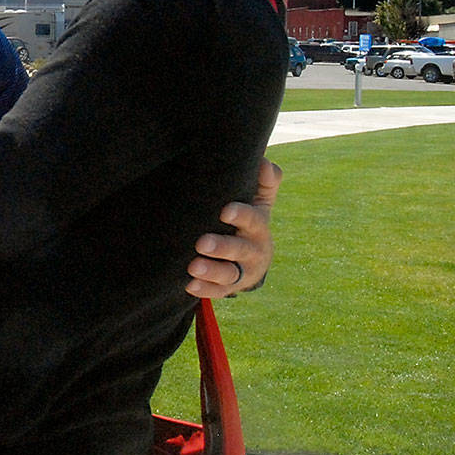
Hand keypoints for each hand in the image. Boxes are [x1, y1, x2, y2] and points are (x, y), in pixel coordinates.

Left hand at [186, 157, 281, 296]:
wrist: (254, 256)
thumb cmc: (249, 219)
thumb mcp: (259, 200)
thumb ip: (265, 181)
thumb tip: (264, 163)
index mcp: (259, 226)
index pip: (253, 219)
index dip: (241, 215)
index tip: (225, 211)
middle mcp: (253, 249)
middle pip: (240, 249)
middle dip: (222, 247)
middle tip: (202, 243)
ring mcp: (242, 270)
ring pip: (229, 274)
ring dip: (211, 271)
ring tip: (193, 266)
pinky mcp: (229, 286)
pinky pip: (218, 291)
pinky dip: (205, 289)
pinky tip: (189, 285)